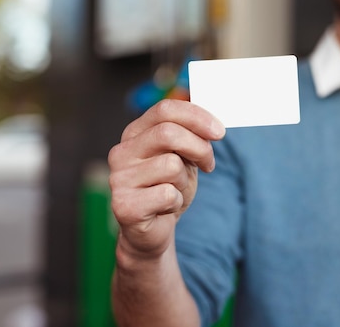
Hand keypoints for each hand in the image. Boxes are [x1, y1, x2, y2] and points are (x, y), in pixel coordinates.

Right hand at [108, 99, 225, 261]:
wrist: (152, 229)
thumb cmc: (168, 186)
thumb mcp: (183, 155)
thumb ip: (191, 135)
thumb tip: (214, 122)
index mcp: (135, 133)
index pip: (164, 109)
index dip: (196, 116)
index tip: (219, 131)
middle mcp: (122, 152)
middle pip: (168, 133)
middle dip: (199, 147)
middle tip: (209, 163)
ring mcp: (119, 179)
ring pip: (171, 165)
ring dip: (185, 180)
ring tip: (176, 189)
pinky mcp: (124, 205)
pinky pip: (168, 194)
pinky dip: (176, 201)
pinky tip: (166, 207)